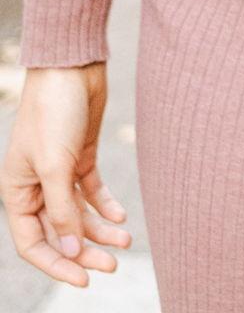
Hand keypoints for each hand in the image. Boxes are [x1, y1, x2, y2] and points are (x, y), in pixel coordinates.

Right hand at [2, 64, 133, 287]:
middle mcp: (36, 187)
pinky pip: (92, 191)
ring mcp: (59, 172)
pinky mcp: (81, 157)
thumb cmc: (54, 112)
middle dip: (85, 251)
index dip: (57, 264)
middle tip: (113, 266)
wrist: (73, 67)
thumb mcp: (55, 165)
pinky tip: (121, 218)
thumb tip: (72, 251)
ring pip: (78, 214)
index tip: (83, 280)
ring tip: (125, 244)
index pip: (33, 243)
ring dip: (100, 230)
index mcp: (16, 193)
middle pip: (59, 232)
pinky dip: (105, 205)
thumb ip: (62, 210)